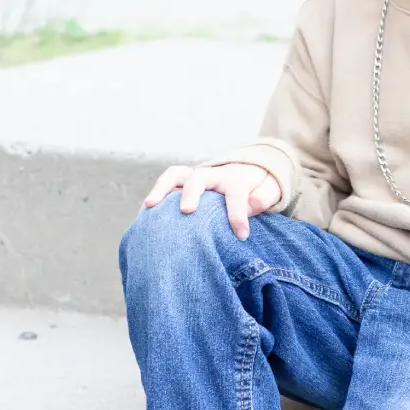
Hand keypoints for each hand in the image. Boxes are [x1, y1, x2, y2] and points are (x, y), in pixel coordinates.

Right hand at [143, 162, 281, 239]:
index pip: (236, 193)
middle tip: (187, 211)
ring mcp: (191, 178)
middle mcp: (210, 175)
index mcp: (234, 180)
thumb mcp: (266, 191)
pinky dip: (153, 199)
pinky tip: (143, 219)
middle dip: (192, 193)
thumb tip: (252, 206)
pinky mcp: (179, 185)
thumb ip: (263, 197)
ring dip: (161, 190)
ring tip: (149, 206)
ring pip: (174, 177)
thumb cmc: (253, 190)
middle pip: (198, 178)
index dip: (238, 214)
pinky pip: (163, 188)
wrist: (241, 174)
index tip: (242, 235)